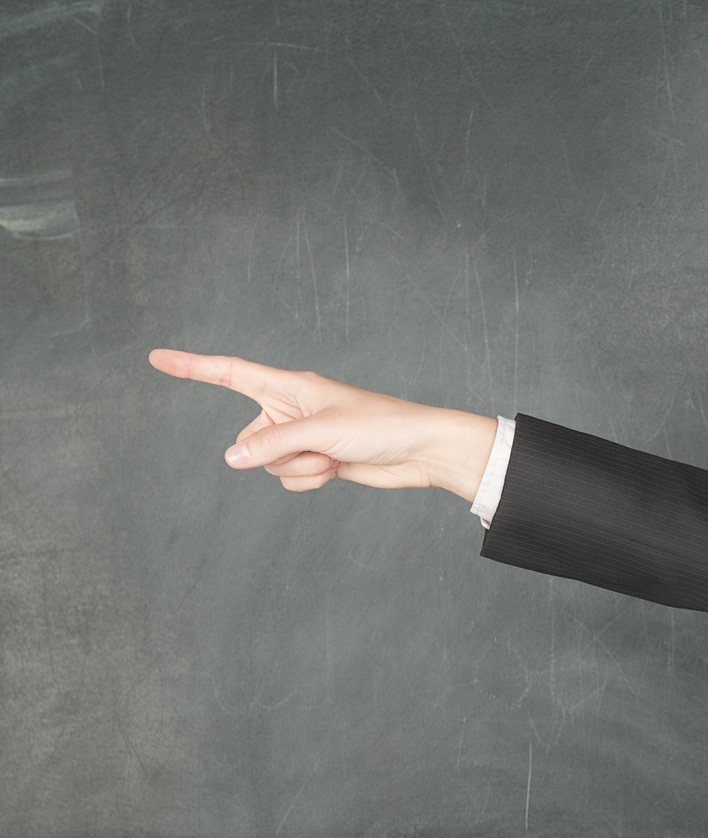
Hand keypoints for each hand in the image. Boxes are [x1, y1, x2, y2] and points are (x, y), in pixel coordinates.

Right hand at [150, 350, 497, 500]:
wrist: (419, 451)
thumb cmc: (379, 426)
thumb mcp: (320, 431)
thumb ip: (272, 443)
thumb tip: (231, 459)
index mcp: (289, 386)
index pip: (230, 373)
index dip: (193, 367)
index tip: (157, 358)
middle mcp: (289, 409)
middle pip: (248, 439)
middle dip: (275, 452)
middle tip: (318, 446)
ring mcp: (301, 437)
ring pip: (268, 464)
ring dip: (299, 467)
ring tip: (334, 456)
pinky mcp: (316, 460)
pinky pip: (290, 478)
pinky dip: (310, 479)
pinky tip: (337, 470)